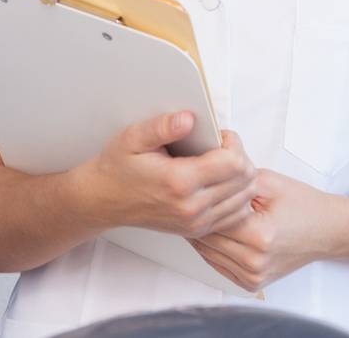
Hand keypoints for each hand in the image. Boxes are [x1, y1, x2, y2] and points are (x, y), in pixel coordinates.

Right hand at [77, 113, 256, 238]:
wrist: (103, 200)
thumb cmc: (117, 168)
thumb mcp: (133, 138)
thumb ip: (162, 126)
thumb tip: (189, 118)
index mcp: (179, 182)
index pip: (233, 163)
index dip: (233, 142)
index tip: (219, 134)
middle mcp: (192, 207)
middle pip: (245, 181)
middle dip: (240, 157)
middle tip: (222, 146)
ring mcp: (196, 222)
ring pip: (244, 199)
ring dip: (241, 177)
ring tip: (221, 162)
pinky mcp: (198, 229)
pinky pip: (235, 214)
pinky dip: (236, 196)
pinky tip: (220, 182)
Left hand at [187, 167, 340, 291]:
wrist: (328, 231)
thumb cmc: (304, 206)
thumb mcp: (268, 182)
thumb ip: (234, 178)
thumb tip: (204, 173)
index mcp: (260, 236)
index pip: (211, 217)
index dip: (199, 200)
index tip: (190, 188)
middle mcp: (256, 262)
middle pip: (206, 237)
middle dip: (196, 216)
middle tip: (187, 198)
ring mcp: (254, 276)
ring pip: (207, 253)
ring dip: (200, 233)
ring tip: (196, 212)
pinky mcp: (252, 283)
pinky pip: (217, 264)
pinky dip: (211, 248)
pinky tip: (212, 230)